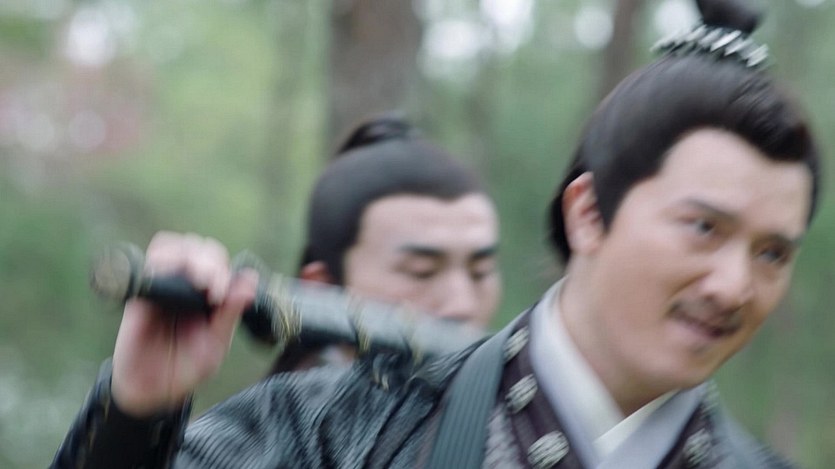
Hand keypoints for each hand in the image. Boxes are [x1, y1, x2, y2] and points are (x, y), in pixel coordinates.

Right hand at [110, 231, 257, 416]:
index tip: (218, 294)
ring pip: (173, 245)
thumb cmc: (185, 368)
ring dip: (187, 256)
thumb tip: (250, 279)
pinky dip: (159, 262)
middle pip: (199, 247)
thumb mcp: (214, 345)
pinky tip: (169, 280)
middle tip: (210, 287)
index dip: (222, 269)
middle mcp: (186, 285)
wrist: (150, 391)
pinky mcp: (139, 294)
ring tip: (196, 281)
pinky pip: (146, 264)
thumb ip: (230, 314)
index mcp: (209, 295)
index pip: (219, 261)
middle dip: (208, 260)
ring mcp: (162, 286)